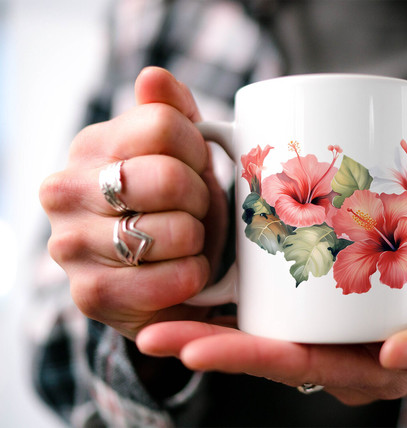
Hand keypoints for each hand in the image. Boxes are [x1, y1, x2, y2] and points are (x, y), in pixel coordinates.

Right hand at [39, 67, 228, 339]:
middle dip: (200, 198)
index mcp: (89, 147)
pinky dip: (194, 276)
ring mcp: (70, 245)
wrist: (158, 279)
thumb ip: (169, 112)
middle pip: (169, 177)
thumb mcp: (179, 156)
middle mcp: (64, 191)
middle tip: (195, 210)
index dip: (197, 150)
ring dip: (198, 240)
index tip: (196, 168)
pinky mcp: (91, 294)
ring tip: (185, 242)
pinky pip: (174, 277)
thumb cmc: (173, 209)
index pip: (164, 125)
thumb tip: (152, 77)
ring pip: (176, 229)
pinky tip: (183, 272)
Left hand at [136, 278, 406, 404]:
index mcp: (356, 369)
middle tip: (151, 333)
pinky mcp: (323, 302)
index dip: (242, 359)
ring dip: (208, 320)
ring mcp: (323, 330)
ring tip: (156, 304)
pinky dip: (236, 294)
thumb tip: (398, 353)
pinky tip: (202, 264)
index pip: (292, 365)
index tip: (193, 351)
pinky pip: (276, 303)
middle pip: (261, 351)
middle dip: (204, 344)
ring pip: (261, 327)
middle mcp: (329, 355)